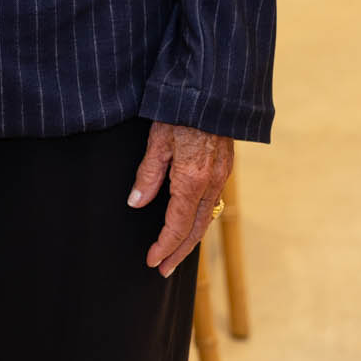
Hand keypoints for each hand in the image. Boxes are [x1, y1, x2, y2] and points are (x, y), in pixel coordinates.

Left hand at [127, 121, 233, 278]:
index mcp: (191, 179)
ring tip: (174, 254)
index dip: (164, 246)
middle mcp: (211, 183)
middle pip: (195, 229)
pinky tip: (190, 224)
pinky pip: (212, 204)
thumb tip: (136, 203)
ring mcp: (221, 177)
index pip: (177, 225)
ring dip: (190, 240)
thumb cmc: (180, 110)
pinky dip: (199, 221)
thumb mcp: (157, 140)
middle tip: (162, 269)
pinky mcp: (225, 169)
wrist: (213, 90)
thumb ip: (148, 174)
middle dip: (178, 253)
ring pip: (206, 218)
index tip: (151, 261)